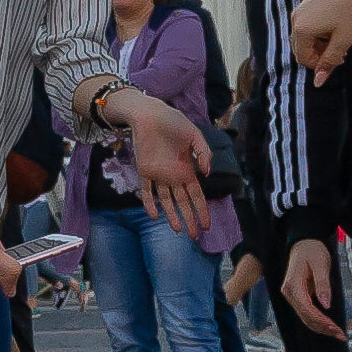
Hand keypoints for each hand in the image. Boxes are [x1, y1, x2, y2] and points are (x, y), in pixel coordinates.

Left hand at [108, 90, 212, 239]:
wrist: (150, 114)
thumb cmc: (174, 123)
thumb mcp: (195, 136)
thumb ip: (204, 154)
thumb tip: (207, 174)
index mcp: (188, 169)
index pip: (196, 195)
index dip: (202, 210)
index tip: (207, 225)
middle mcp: (174, 176)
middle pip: (183, 202)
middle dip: (190, 219)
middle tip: (194, 236)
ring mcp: (159, 175)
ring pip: (167, 201)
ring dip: (172, 216)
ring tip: (178, 230)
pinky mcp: (144, 171)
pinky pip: (147, 191)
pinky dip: (150, 204)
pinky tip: (155, 216)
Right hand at [281, 238, 343, 338]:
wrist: (304, 243)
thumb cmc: (313, 251)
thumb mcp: (321, 264)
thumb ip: (323, 284)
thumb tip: (326, 305)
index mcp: (292, 285)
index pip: (306, 309)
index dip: (321, 320)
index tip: (335, 328)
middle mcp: (289, 293)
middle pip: (305, 317)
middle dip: (323, 328)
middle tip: (341, 335)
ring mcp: (292, 296)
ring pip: (305, 318)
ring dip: (321, 327)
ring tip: (338, 334)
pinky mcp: (298, 297)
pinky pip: (307, 313)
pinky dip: (318, 321)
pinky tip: (330, 326)